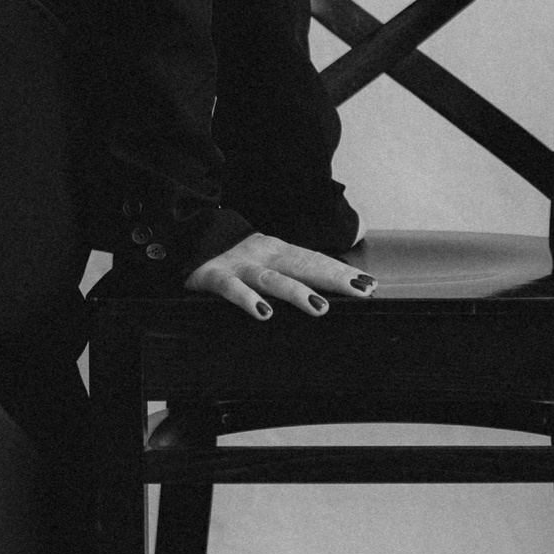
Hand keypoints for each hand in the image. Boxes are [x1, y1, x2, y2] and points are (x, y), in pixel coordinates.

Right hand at [185, 232, 376, 321]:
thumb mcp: (264, 258)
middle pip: (304, 266)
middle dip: (334, 278)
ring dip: (297, 293)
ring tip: (320, 308)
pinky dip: (248, 299)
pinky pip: (232, 289)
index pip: (316, 261)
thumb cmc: (231, 259)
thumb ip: (291, 268)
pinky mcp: (214, 277)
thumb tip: (326, 281)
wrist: (185, 240)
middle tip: (361, 291)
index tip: (369, 284)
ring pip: (272, 278)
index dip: (342, 272)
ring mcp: (240, 265)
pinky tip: (264, 313)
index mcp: (278, 250)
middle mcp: (263, 254)